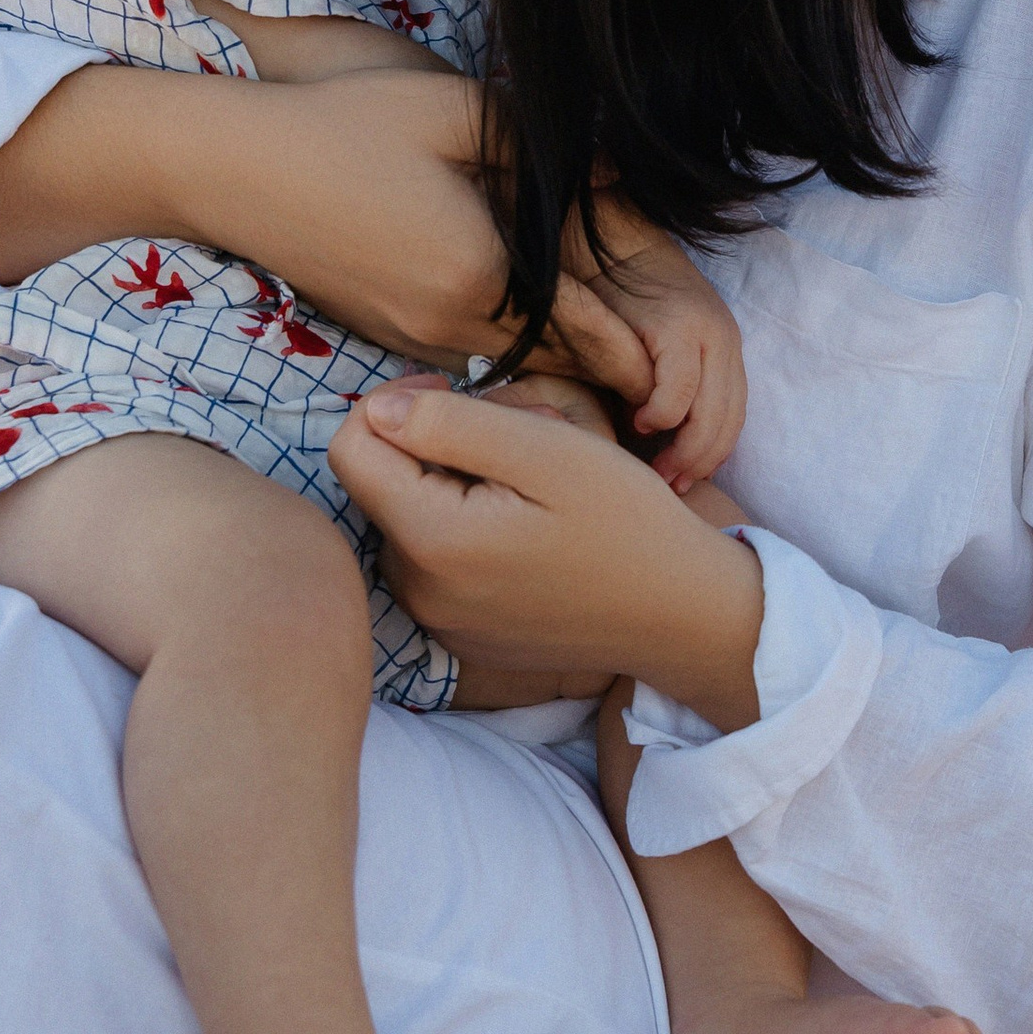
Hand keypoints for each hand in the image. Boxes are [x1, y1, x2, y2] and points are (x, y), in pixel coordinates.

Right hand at [0, 61, 660, 402]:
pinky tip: (525, 327)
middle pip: (551, 357)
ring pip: (507, 358)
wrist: (234, 168)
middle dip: (604, 369)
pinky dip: (502, 347)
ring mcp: (411, 332)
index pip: (581, 324)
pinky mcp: (384, 329)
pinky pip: (464, 349)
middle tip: (662, 386)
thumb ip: (541, 147)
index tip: (677, 372)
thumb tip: (616, 172)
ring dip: (553, 360)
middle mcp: (449, 317)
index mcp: (479, 268)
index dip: (635, 348)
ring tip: (608, 367)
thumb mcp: (455, 113)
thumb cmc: (344, 123)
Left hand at [330, 378, 764, 729]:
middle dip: (434, 446)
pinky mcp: (462, 637)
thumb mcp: (546, 449)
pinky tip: (530, 531)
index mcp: (431, 542)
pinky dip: (468, 532)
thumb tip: (378, 410)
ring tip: (530, 485)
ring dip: (453, 487)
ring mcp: (439, 622)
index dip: (394, 404)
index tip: (458, 396)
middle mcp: (417, 592)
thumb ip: (449, 423)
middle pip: (382, 484)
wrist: (683, 616)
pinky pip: (435, 565)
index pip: (349, 448)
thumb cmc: (625, 522)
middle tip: (517, 440)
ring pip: (409, 520)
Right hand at [577, 210, 746, 493]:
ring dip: (682, 448)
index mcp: (725, 349)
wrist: (611, 240)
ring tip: (653, 464)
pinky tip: (639, 423)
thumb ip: (669, 387)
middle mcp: (725, 341)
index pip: (732, 422)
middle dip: (697, 463)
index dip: (709, 459)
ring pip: (709, 414)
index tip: (681, 482)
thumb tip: (660, 445)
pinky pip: (678, 390)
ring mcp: (706, 333)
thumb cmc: (622, 301)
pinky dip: (662, 415)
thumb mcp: (657, 348)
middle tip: (667, 484)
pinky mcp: (678, 327)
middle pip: (726, 424)